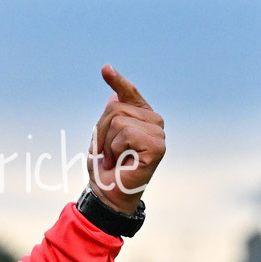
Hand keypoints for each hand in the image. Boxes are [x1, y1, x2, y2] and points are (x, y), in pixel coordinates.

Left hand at [89, 65, 164, 214]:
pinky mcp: (158, 147)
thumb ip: (111, 116)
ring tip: (114, 158)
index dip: (117, 80)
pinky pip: (127, 134)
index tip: (105, 68)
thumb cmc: (106, 168)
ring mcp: (158, 134)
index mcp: (141, 118)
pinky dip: (116, 149)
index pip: (129, 93)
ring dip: (108, 143)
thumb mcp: (102, 137)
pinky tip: (123, 162)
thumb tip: (113, 94)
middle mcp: (154, 122)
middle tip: (107, 152)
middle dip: (102, 131)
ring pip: (119, 120)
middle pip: (116, 107)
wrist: (108, 192)